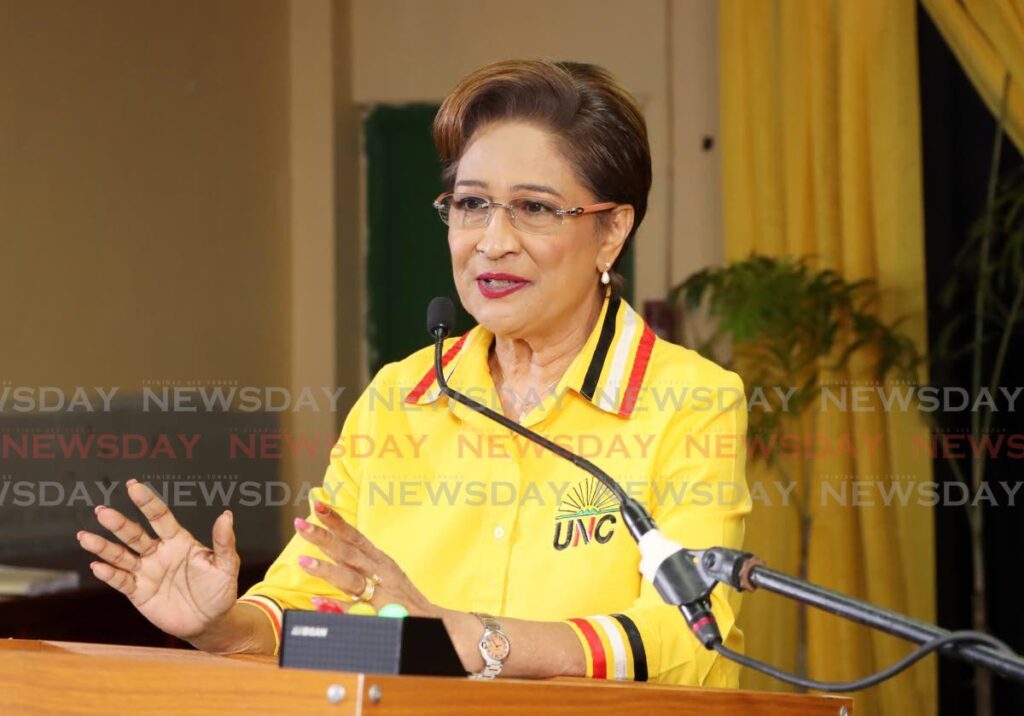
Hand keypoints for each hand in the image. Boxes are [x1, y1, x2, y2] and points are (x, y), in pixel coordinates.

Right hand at [76, 479, 239, 639]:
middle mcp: (159, 552)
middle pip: (135, 534)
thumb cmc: (219, 590)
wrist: (209, 622)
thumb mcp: (226, 566)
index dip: (147, 501)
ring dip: (104, 547)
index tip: (133, 485)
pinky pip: (122, 581)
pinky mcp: (139, 592)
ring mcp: (147, 572)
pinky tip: (97, 565)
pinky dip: (109, 574)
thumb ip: (223, 542)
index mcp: (179, 541)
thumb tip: (226, 515)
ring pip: (121, 556)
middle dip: (118, 524)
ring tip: (85, 537)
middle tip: (101, 511)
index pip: (160, 517)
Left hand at [294, 500, 436, 616]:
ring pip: (351, 579)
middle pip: (349, 553)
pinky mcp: (383, 615)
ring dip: (327, 570)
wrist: (438, 624)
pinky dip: (337, 606)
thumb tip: (324, 567)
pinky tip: (317, 601)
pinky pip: (356, 610)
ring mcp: (383, 594)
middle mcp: (382, 573)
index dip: (336, 521)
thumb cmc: (405, 602)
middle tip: (300, 524)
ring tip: (303, 561)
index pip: (355, 537)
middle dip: (324, 538)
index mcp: (380, 561)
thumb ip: (357, 574)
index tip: (317, 505)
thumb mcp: (384, 581)